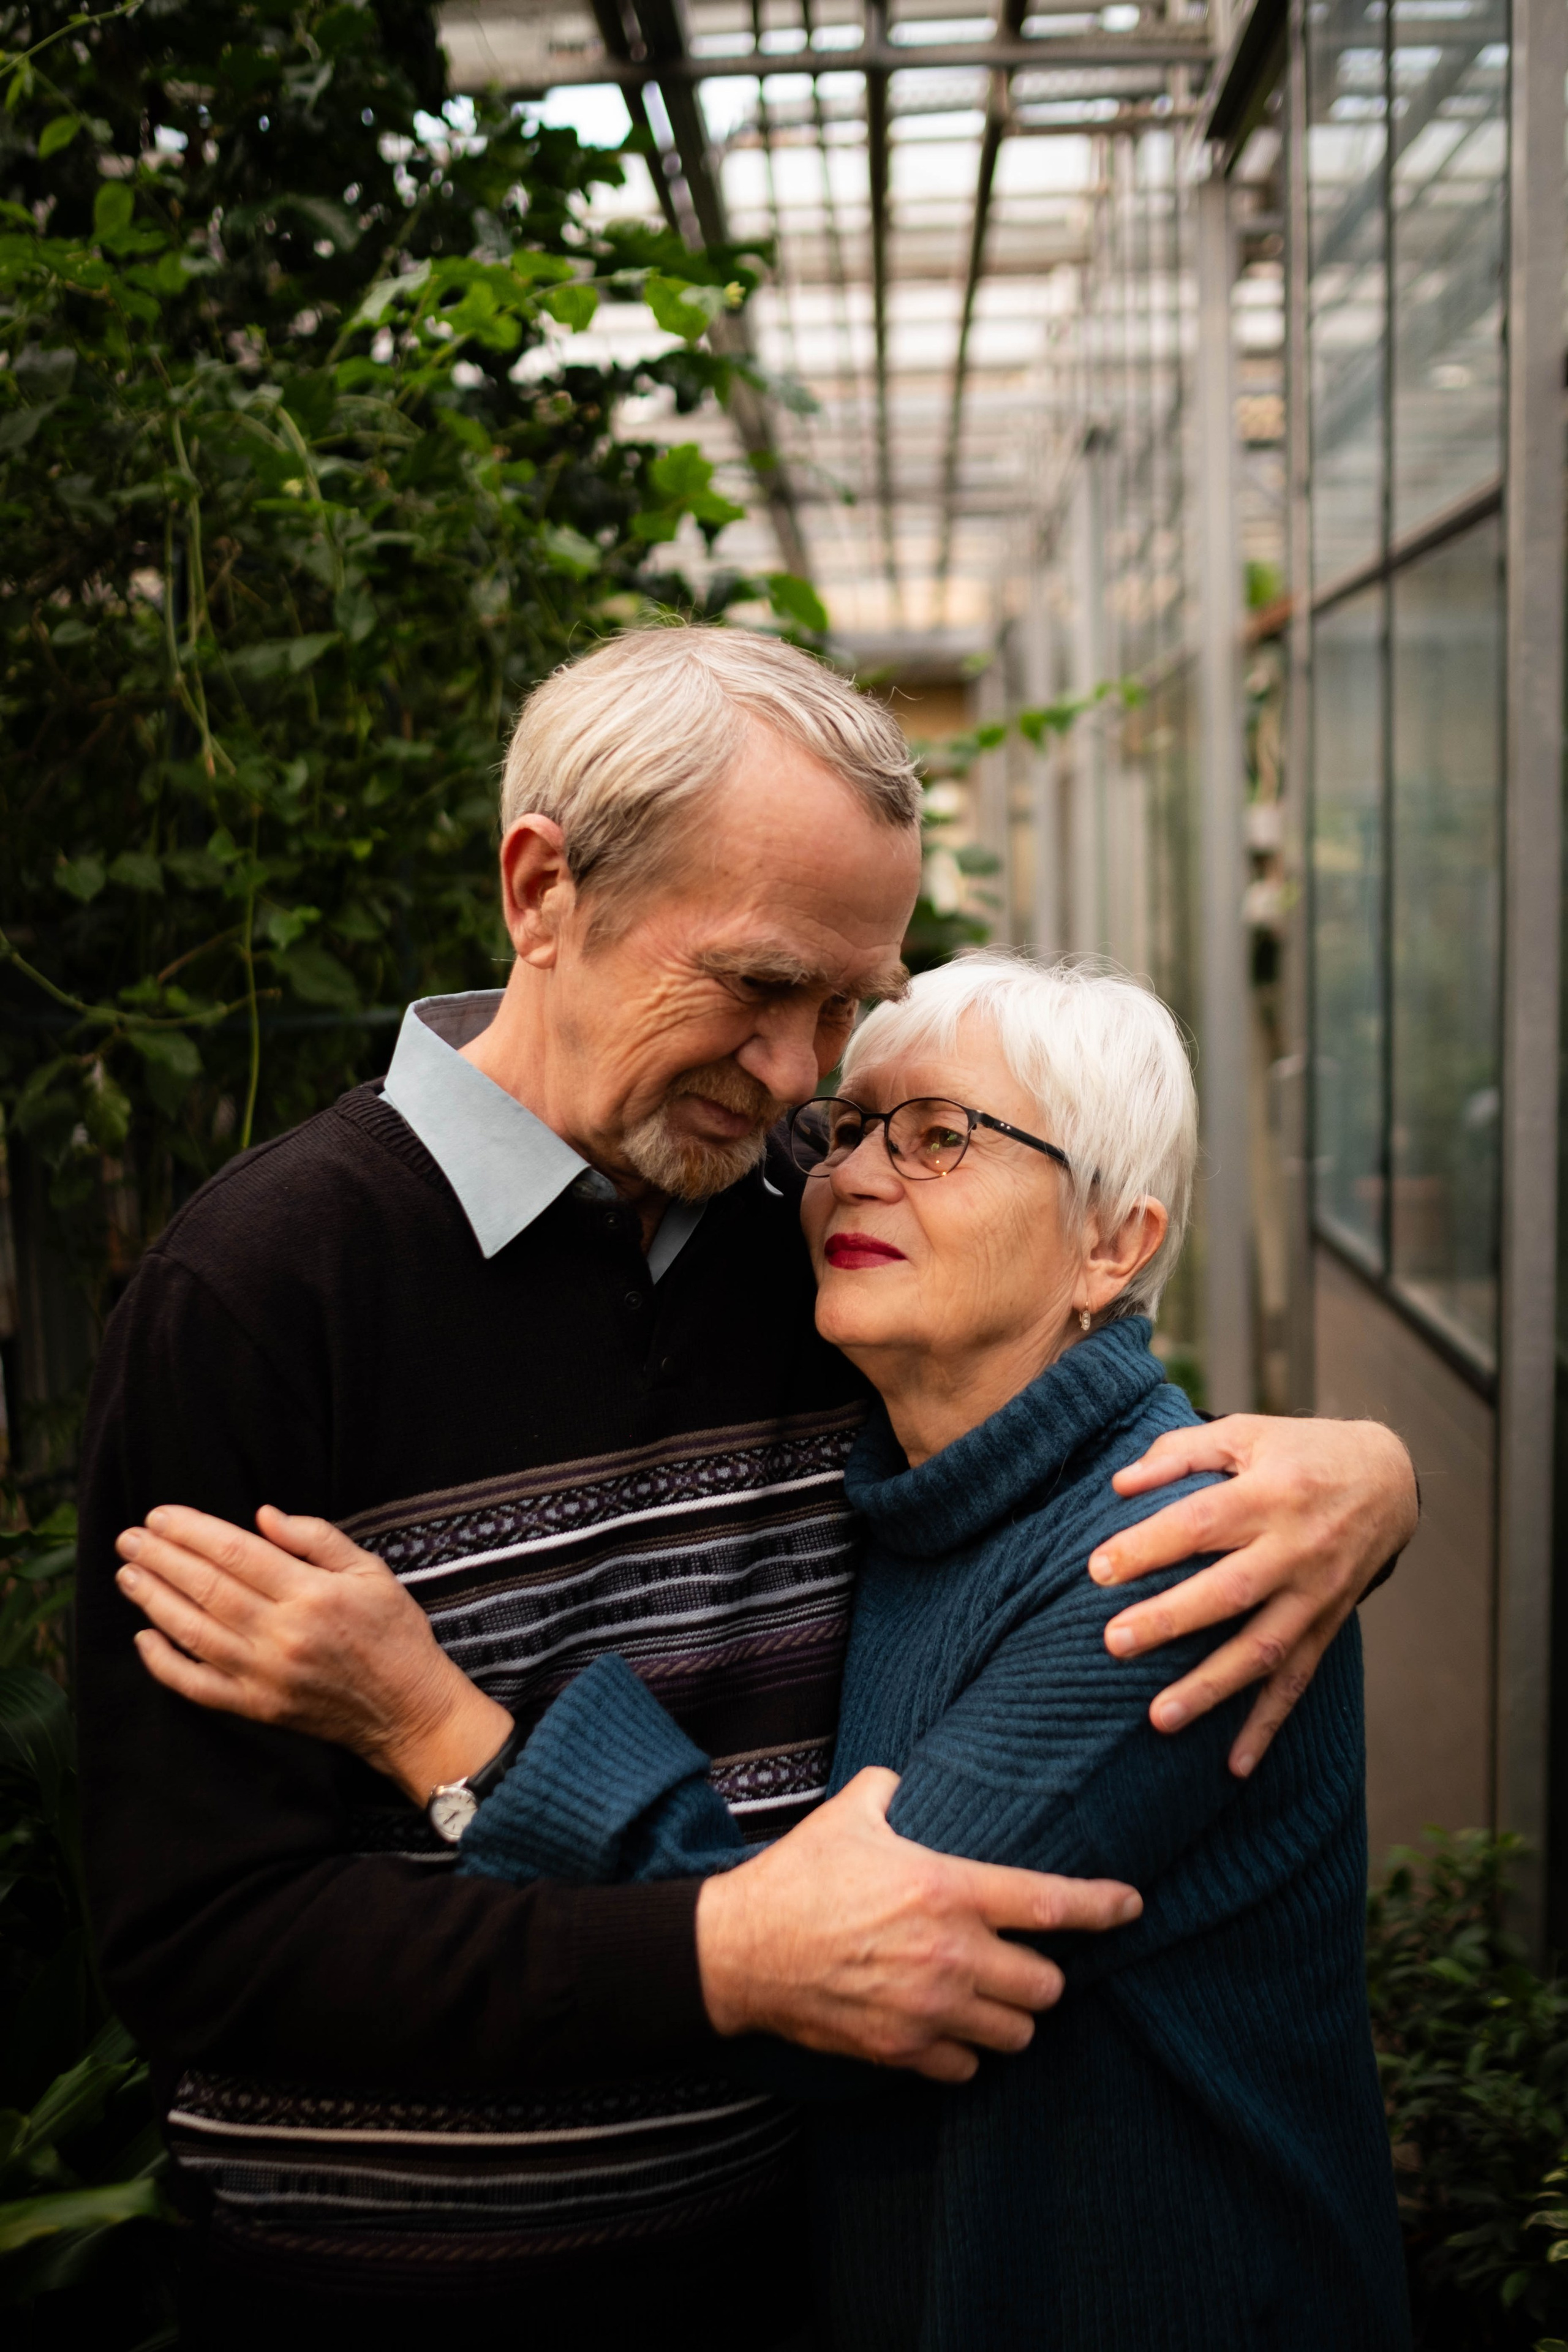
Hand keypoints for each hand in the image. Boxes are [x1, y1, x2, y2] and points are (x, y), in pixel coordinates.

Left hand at [115, 1505, 512, 1802]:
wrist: (408, 1709)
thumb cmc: (393, 1633)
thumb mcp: (370, 1570)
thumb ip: (316, 1538)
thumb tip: (262, 1515)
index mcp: (311, 1593)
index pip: (236, 1552)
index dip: (192, 1531)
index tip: (159, 1515)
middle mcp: (283, 1634)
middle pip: (206, 1588)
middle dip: (161, 1559)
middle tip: (128, 1538)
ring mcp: (265, 1675)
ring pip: (194, 1632)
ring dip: (154, 1601)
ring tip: (128, 1574)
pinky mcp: (257, 1707)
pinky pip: (198, 1686)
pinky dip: (165, 1664)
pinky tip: (144, 1637)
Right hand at [695, 1766, 1140, 2084]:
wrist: (740, 1950)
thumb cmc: (798, 1875)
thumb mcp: (850, 1812)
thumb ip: (894, 1790)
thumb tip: (910, 1781)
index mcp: (946, 1889)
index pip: (1049, 1903)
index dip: (1103, 1906)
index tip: (1132, 1906)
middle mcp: (948, 1956)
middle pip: (1046, 1986)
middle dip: (1042, 1973)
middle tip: (1021, 1960)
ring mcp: (927, 2011)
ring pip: (1016, 2034)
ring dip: (1010, 2016)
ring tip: (988, 1996)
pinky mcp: (900, 2051)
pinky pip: (966, 2068)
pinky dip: (965, 2051)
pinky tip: (946, 2027)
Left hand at [1087, 1415, 1416, 1779]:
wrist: (1389, 1479)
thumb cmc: (1299, 1451)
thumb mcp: (1244, 1432)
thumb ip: (1179, 1453)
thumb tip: (1119, 1484)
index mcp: (1270, 1493)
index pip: (1200, 1523)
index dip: (1148, 1546)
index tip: (1097, 1569)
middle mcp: (1297, 1548)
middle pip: (1229, 1591)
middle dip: (1171, 1619)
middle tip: (1113, 1642)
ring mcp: (1316, 1594)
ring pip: (1263, 1649)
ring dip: (1212, 1687)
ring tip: (1158, 1718)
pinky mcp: (1328, 1625)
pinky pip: (1298, 1682)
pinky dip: (1268, 1726)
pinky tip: (1235, 1765)